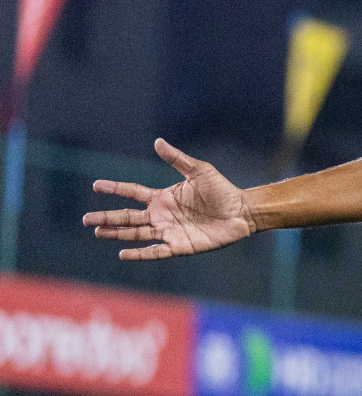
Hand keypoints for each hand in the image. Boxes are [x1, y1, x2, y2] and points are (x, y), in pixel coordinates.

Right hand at [83, 139, 255, 259]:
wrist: (242, 211)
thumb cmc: (222, 190)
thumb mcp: (199, 171)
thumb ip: (177, 159)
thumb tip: (158, 141)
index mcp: (163, 197)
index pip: (132, 192)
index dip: (115, 189)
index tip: (96, 186)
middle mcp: (162, 215)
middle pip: (128, 216)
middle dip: (107, 218)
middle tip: (86, 220)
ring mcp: (169, 231)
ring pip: (136, 233)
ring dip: (117, 234)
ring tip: (98, 233)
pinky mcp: (180, 246)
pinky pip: (156, 251)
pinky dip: (140, 253)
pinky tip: (123, 254)